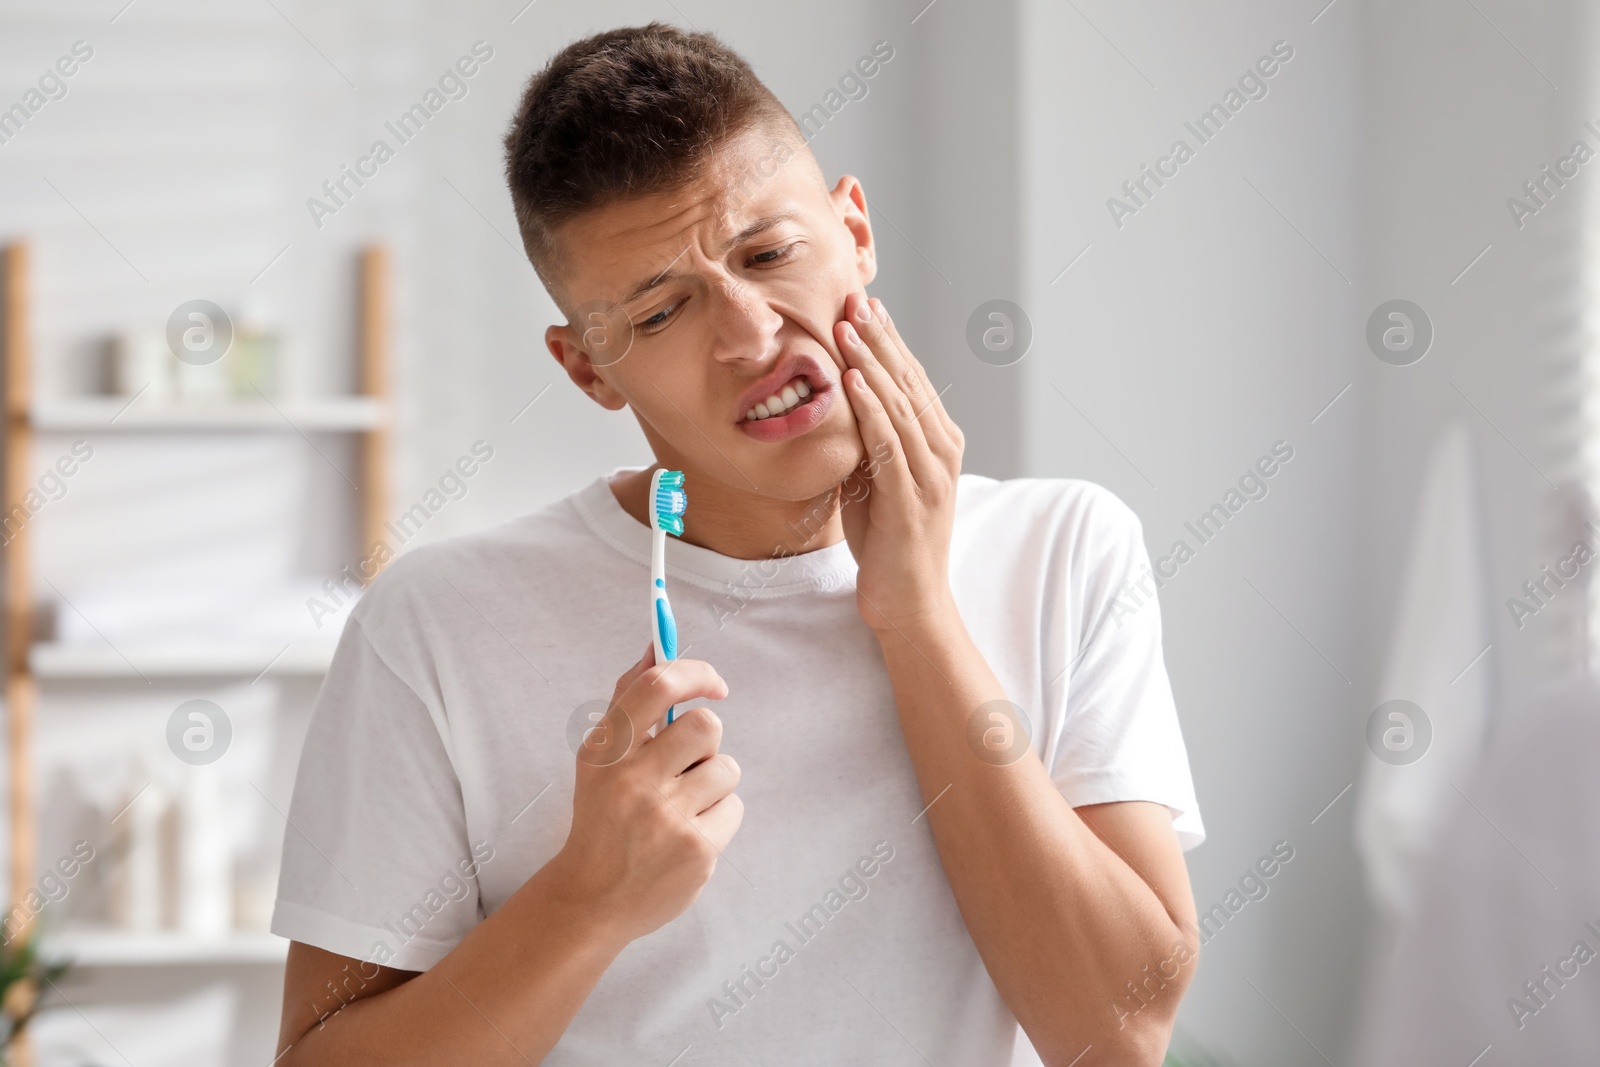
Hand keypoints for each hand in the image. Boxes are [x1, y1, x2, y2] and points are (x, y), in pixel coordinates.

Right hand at [546, 645, 742, 943]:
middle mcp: (633, 781)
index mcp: (606, 752)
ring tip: (684, 806)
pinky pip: (734, 807)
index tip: (714, 684)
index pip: (655, 687)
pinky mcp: (696, 850)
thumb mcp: (602, 758)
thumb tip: (655, 646)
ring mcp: (666, 818)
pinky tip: (690, 835)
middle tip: (686, 763)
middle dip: (706, 741)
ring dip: (713, 782)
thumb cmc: (604, 816)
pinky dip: (719, 817)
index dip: (695, 673)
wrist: (592, 898)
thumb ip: (630, 701)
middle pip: (706, 726)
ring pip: (726, 767)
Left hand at [833, 293, 965, 637]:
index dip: (889, 341)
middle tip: (857, 298)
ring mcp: (931, 475)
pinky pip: (889, 443)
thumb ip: (869, 442)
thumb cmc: (887, 543)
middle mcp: (943, 453)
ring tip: (848, 326)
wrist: (908, 602)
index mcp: (938, 444)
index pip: (913, 381)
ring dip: (871, 362)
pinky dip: (871, 407)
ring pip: (900, 405)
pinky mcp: (911, 498)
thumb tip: (843, 405)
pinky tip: (852, 380)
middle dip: (880, 338)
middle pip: (910, 382)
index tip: (865, 305)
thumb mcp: (874, 480)